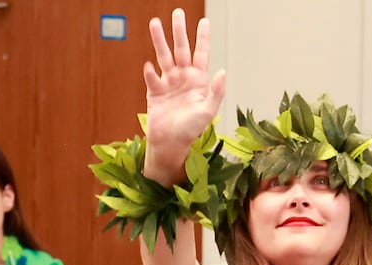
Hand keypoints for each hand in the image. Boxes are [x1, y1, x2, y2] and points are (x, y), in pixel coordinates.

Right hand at [143, 10, 225, 169]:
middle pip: (180, 49)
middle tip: (176, 13)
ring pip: (163, 57)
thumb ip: (216, 91)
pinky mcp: (154, 92)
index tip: (204, 21)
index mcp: (198, 79)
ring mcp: (167, 83)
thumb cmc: (191, 130)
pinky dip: (150, 72)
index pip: (201, 53)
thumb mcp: (208, 111)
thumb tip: (222, 72)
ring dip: (159, 41)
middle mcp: (183, 77)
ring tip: (154, 23)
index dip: (202, 37)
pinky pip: (151, 78)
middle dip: (178, 31)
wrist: (170, 144)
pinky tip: (149, 65)